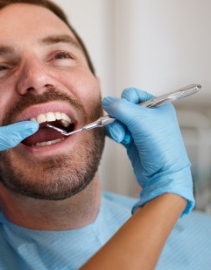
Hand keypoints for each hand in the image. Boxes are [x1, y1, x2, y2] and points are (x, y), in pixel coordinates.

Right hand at [102, 87, 194, 215]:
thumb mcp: (141, 121)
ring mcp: (139, 128)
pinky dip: (116, 134)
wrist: (163, 174)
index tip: (126, 112)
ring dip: (116, 128)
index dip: (125, 101)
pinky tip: (122, 141)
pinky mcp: (132, 140)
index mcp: (157, 105)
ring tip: (123, 138)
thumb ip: (121, 108)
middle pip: (122, 107)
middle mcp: (148, 115)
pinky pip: (116, 130)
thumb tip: (106, 101)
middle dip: (118, 118)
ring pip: (117, 120)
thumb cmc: (161, 146)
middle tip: (123, 129)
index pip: (132, 94)